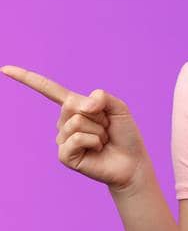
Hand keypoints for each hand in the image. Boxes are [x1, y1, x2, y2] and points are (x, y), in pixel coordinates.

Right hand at [2, 65, 150, 193]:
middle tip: (107, 128)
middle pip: (73, 105)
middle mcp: (64, 122)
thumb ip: (102, 97)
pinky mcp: (64, 155)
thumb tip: (84, 104)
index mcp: (74, 107)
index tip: (5, 69)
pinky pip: (78, 138)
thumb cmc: (125, 135)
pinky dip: (94, 141)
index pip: (48, 90)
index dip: (27, 78)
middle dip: (99, 115)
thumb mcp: (118, 108)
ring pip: (78, 122)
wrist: (132, 162)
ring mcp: (62, 139)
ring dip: (99, 130)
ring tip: (103, 140)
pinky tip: (97, 149)